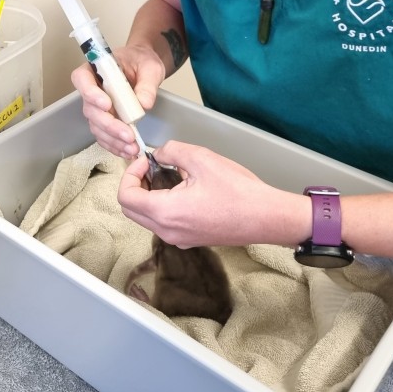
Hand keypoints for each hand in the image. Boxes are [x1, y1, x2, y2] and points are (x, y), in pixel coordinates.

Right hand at [71, 44, 165, 157]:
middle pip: (90, 109)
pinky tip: (127, 151)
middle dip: (109, 125)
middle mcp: (92, 89)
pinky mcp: (106, 120)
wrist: (144, 68)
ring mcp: (97, 107)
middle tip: (127, 134)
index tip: (107, 104)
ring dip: (113, 139)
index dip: (90, 93)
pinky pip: (104, 135)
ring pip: (97, 126)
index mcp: (95, 68)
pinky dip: (114, 145)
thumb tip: (144, 104)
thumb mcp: (150, 67)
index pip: (82, 79)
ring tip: (132, 148)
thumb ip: (147, 84)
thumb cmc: (142, 61)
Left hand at [116, 141, 309, 247]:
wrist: (267, 217)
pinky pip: (164, 224)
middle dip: (135, 184)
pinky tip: (182, 189)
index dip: (130, 173)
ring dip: (148, 195)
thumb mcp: (201, 158)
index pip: (125, 196)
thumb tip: (159, 154)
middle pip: (132, 209)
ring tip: (169, 175)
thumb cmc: (238, 190)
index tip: (146, 161)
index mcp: (165, 213)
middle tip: (151, 166)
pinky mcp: (190, 240)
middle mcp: (167, 231)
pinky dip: (162, 206)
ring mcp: (179, 239)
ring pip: (147, 218)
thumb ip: (172, 151)